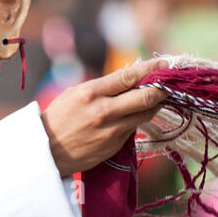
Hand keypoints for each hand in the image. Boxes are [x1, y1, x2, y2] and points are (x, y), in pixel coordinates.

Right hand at [41, 57, 169, 178]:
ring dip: (156, 104)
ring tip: (160, 97)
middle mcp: (104, 111)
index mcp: (91, 92)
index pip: (129, 76)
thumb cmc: (59, 118)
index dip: (151, 69)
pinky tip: (139, 114)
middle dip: (163, 88)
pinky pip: (133, 129)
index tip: (165, 64)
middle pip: (146, 97)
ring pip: (145, 114)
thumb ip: (104, 87)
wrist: (45, 152)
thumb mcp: (75, 94)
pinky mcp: (114, 146)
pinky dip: (138, 119)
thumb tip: (133, 79)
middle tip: (172, 82)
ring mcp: (111, 131)